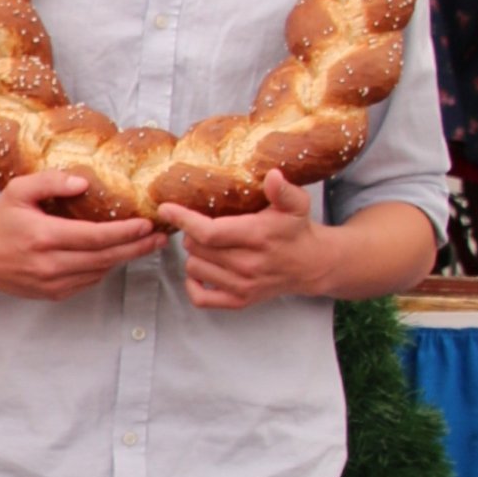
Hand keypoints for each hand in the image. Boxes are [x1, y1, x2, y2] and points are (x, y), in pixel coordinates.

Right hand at [0, 171, 160, 300]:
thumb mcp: (17, 191)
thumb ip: (50, 182)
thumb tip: (84, 182)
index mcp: (43, 236)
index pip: (94, 237)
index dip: (124, 232)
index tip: (146, 224)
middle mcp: (50, 264)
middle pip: (105, 258)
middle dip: (136, 247)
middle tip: (160, 237)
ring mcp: (52, 283)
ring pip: (100, 272)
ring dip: (124, 259)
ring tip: (145, 245)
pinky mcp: (53, 294)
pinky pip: (88, 281)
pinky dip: (104, 268)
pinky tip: (114, 255)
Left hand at [160, 168, 332, 308]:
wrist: (312, 265)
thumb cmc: (296, 230)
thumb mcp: (296, 204)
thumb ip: (283, 190)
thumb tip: (272, 176)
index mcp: (257, 237)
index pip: (209, 232)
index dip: (183, 220)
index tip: (165, 208)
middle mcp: (248, 265)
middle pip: (196, 248)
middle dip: (191, 233)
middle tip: (201, 224)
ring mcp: (243, 286)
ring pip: (194, 268)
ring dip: (194, 255)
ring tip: (207, 244)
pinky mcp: (239, 301)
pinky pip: (200, 298)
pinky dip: (193, 284)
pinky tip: (201, 269)